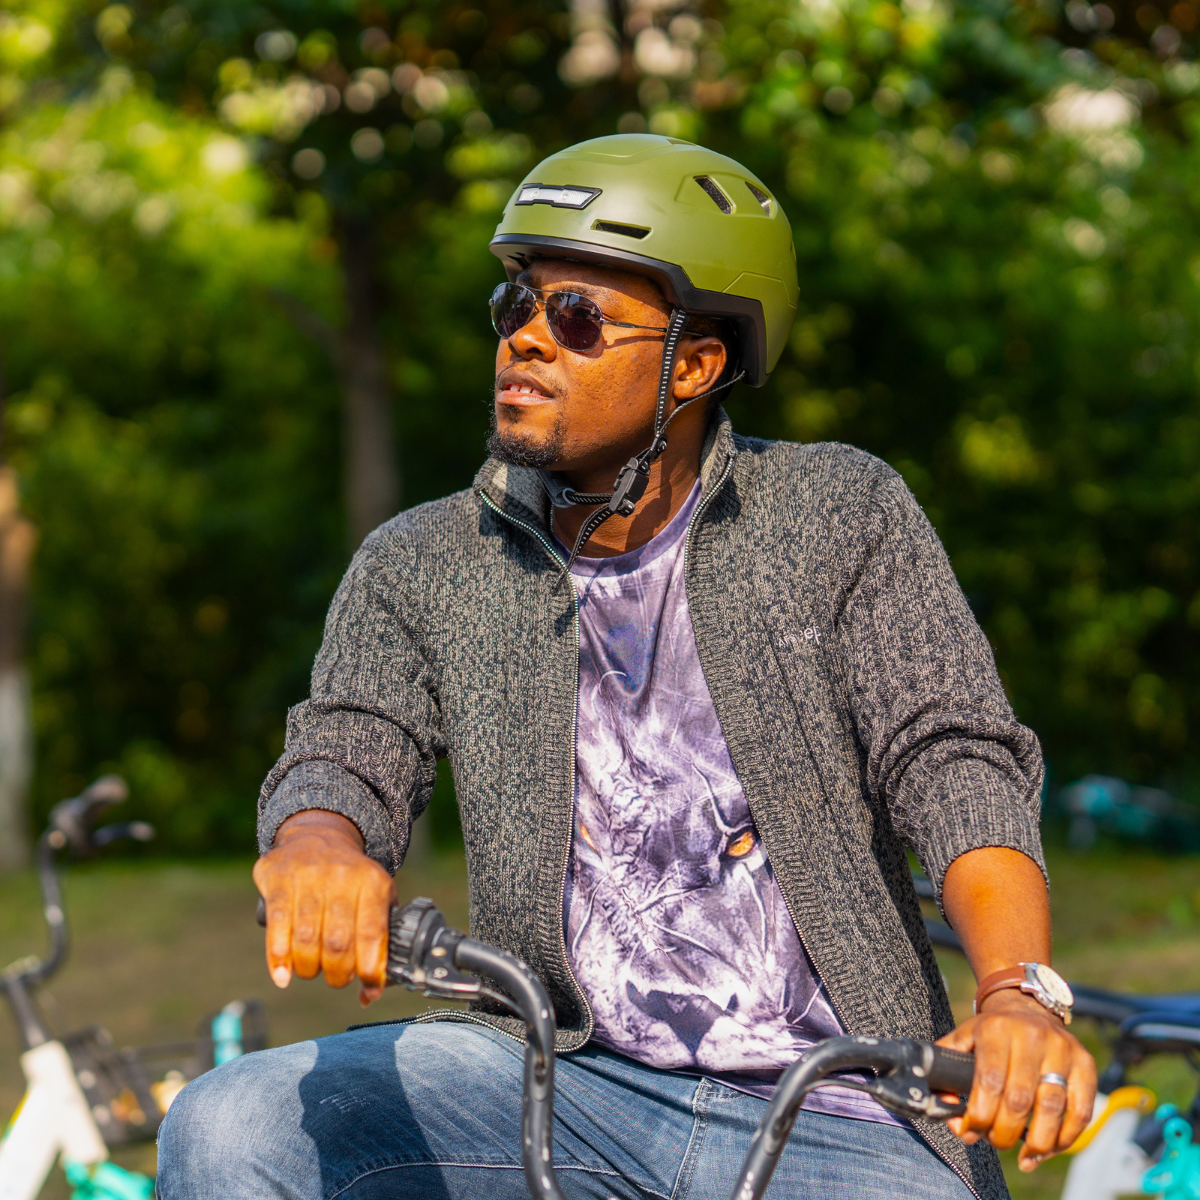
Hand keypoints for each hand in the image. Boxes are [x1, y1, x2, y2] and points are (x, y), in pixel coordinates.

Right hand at [251, 810, 393, 1005]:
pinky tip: (282, 976)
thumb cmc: (350, 879)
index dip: (370, 969)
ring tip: (311, 971)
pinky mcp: (278, 878)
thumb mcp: (376, 895)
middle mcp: (342, 876)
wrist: (318, 835)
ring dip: (308, 968)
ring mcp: (309, 875)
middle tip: (336, 979)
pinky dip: (278, 958)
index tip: (367, 988)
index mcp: (372, 882)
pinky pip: (277, 925)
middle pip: (337, 942)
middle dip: (337, 974)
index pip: (373, 933)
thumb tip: (372, 993)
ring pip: (306, 939)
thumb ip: (380, 939)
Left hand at [937, 990, 1096, 1170]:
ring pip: (1052, 1108)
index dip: (979, 1116)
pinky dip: (1066, 1138)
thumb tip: (943, 1105)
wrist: (1027, 1008)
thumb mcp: (964, 1037)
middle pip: (1019, 1099)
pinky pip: (1081, 1111)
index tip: (970, 1133)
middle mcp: (1031, 1036)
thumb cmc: (991, 1034)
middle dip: (1004, 1133)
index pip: (989, 1081)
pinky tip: (1049, 1149)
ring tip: (1024, 1156)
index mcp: (996, 1029)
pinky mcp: (1085, 1064)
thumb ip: (946, 1065)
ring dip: (1037, 1142)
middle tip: (995, 1143)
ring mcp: (1062, 1049)